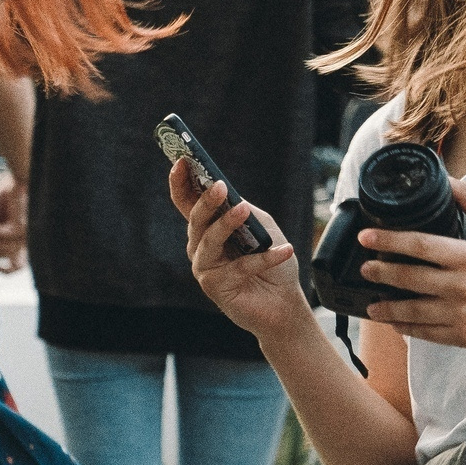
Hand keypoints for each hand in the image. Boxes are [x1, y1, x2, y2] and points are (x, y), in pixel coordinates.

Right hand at [0, 175, 25, 270]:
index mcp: (28, 240)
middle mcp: (30, 240)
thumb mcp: (1, 217)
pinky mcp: (21, 227)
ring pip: (0, 248)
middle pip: (14, 263)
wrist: (24, 175)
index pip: (22, 265)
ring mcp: (27, 235)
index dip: (8, 271)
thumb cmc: (11, 194)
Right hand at [170, 161, 313, 340]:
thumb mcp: (262, 227)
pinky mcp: (216, 288)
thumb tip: (230, 196)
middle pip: (196, 220)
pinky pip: (239, 267)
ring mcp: (205, 268)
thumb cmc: (272, 262)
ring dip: (227, 224)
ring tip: (243, 210)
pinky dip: (265, 258)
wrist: (284, 303)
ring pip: (209, 241)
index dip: (180, 182)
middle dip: (206, 201)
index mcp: (207, 228)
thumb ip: (245, 210)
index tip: (181, 161)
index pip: (186, 202)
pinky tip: (285, 250)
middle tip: (218, 185)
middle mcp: (200, 247)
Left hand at [359, 179, 465, 349]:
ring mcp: (462, 313)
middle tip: (365, 269)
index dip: (389, 240)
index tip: (367, 237)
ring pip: (413, 311)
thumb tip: (445, 178)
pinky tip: (394, 323)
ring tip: (371, 304)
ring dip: (387, 308)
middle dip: (381, 273)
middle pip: (410, 278)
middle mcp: (463, 285)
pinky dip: (407, 328)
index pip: (420, 245)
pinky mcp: (463, 336)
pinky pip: (427, 333)